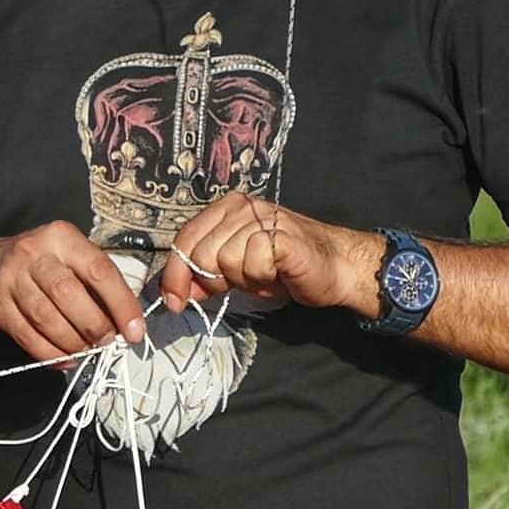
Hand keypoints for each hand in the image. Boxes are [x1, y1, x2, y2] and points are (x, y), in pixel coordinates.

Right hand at [0, 221, 146, 363]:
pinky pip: (27, 336)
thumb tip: (126, 322)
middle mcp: (34, 253)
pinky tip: (65, 358)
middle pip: (69, 294)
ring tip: (86, 350)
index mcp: (62, 237)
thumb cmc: (42, 263)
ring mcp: (11, 278)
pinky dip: (50, 354)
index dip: (121, 304)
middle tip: (107, 342)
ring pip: (46, 318)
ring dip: (72, 342)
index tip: (135, 331)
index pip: (99, 271)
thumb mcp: (70, 256)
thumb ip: (97, 282)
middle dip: (94, 326)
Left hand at [158, 192, 361, 314]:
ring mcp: (263, 217)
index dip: (175, 274)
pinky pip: (253, 262)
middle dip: (214, 280)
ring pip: (225, 259)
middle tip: (241, 284)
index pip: (185, 239)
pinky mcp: (281, 234)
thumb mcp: (235, 273)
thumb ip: (205, 275)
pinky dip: (262, 277)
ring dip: (244, 279)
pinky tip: (278, 272)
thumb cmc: (284, 269)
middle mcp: (242, 207)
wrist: (335, 268)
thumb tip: (175, 293)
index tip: (174, 301)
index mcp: (226, 209)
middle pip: (201, 253)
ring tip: (265, 274)